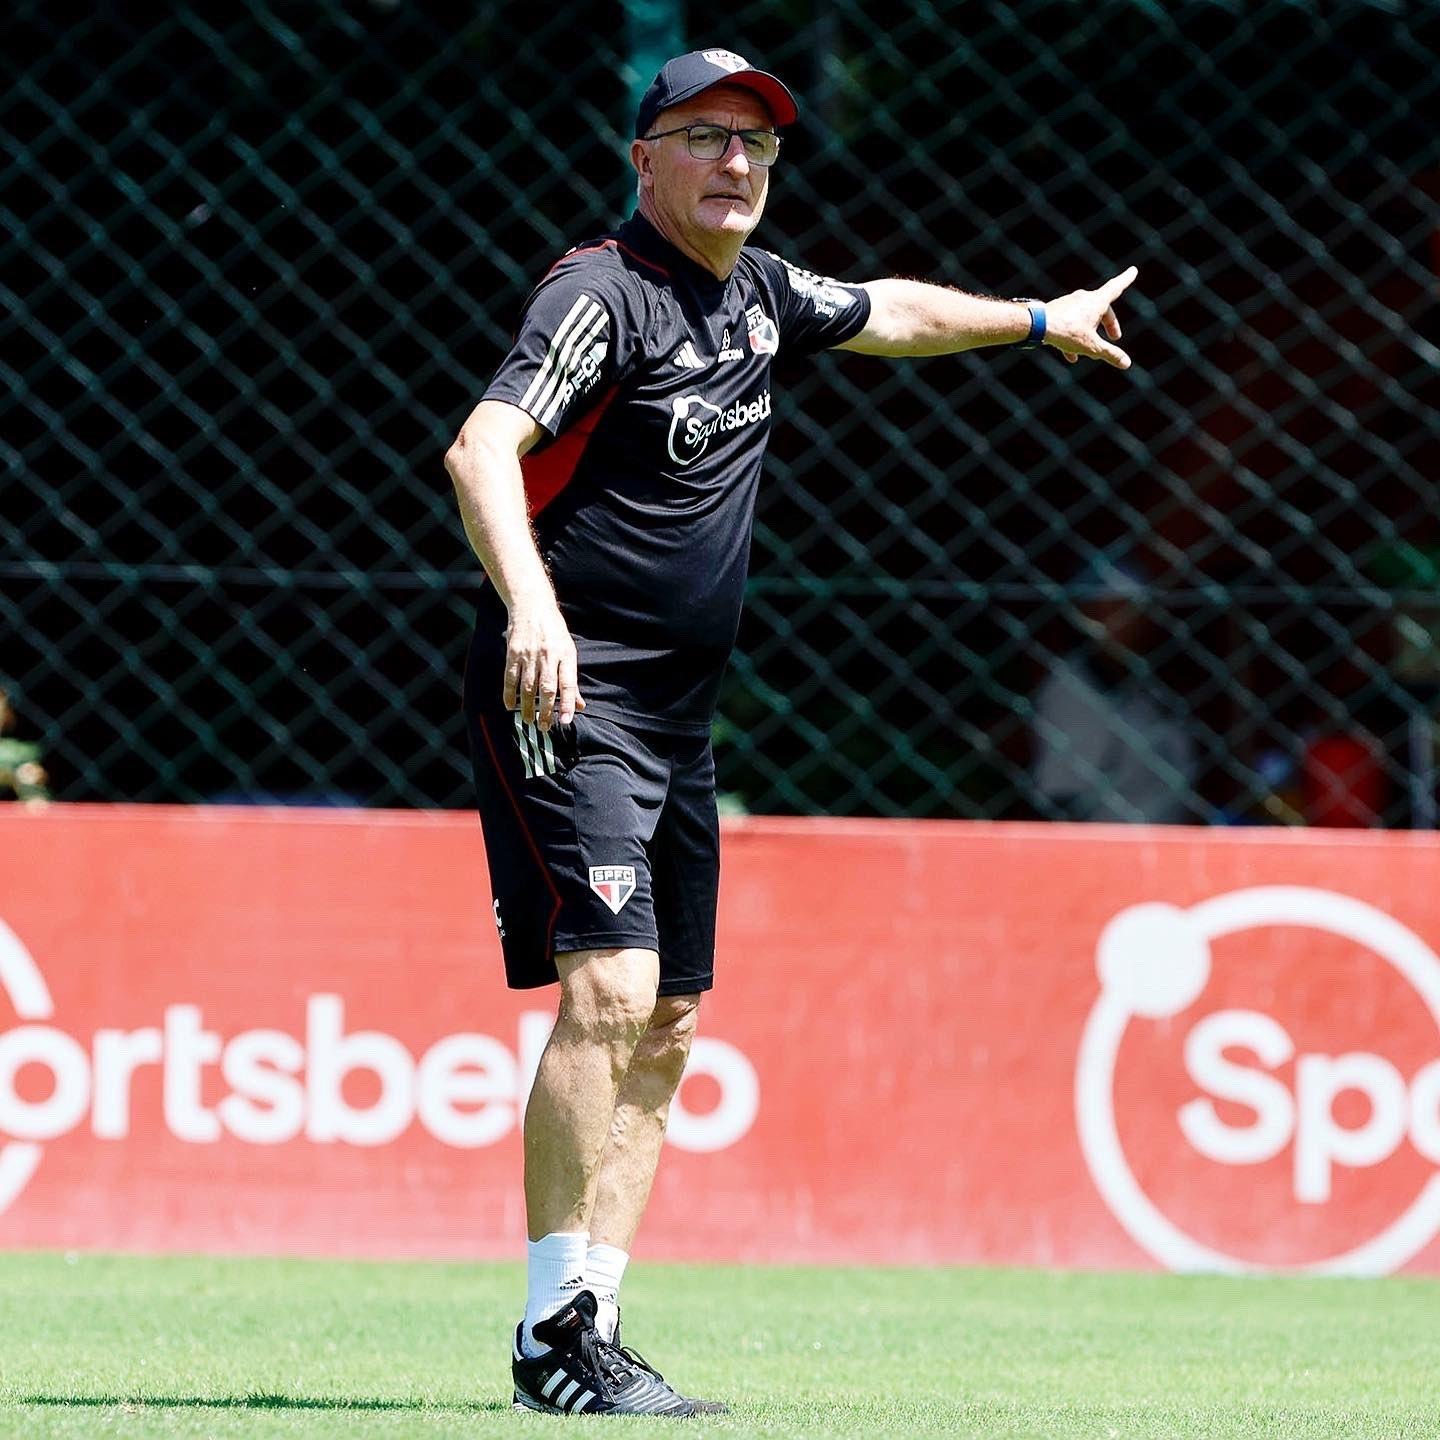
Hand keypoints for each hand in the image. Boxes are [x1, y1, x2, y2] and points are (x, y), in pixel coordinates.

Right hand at [503, 599, 584, 729]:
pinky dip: (509, 694)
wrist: (532, 605)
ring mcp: (529, 654)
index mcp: (566, 655)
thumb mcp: (568, 651)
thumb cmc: (554, 631)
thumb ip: (571, 680)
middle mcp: (548, 655)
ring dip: (527, 707)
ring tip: (529, 720)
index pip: (568, 684)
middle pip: (547, 689)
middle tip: (545, 727)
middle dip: (546, 711)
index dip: (568, 704)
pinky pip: (510, 678)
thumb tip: (580, 705)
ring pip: (528, 687)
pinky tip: (510, 705)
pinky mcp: (513, 652)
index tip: (565, 720)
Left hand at [1044, 266, 1137, 368]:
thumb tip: (1127, 364)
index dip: (1126, 280)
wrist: (1036, 325)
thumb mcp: (1091, 346)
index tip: (1133, 270)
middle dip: (1109, 324)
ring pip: (1085, 318)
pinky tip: (1071, 356)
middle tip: (1115, 338)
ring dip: (1090, 333)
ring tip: (1090, 352)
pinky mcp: (1057, 310)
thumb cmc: (1066, 332)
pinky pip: (1070, 323)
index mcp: (1096, 301)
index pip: (1116, 288)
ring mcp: (1069, 303)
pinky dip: (1074, 336)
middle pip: (1102, 309)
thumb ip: (1109, 354)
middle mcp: (1084, 298)